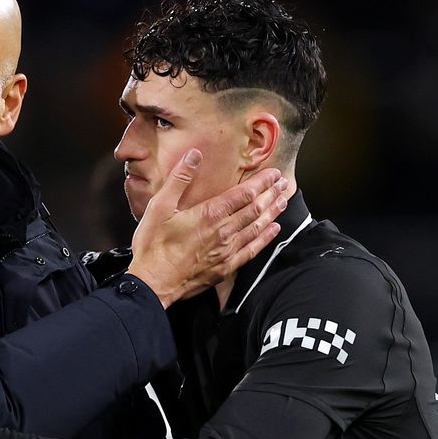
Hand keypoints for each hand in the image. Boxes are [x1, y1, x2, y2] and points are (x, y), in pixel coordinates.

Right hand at [129, 150, 288, 307]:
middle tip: (284, 183)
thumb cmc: (153, 245)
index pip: (244, 194)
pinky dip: (266, 238)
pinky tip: (273, 230)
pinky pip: (252, 250)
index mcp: (210, 214)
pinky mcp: (225, 267)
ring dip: (272, 213)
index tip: (273, 173)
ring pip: (257, 227)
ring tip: (283, 201)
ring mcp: (227, 251)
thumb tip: (194, 155)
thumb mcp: (159, 206)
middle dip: (271, 194)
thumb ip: (179, 179)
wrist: (153, 282)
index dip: (261, 182)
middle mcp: (224, 231)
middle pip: (255, 209)